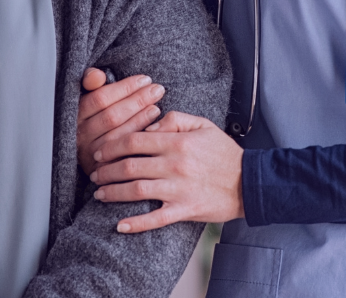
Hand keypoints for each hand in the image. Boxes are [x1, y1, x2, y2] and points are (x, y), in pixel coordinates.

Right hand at [77, 68, 163, 176]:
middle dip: (137, 101)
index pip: (100, 99)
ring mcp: (90, 154)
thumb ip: (90, 81)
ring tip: (156, 107)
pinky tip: (152, 129)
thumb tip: (98, 76)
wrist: (93, 154)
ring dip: (140, 119)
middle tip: (157, 89)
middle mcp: (80, 135)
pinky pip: (123, 154)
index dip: (124, 88)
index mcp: (76, 115)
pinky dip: (139, 139)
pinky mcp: (101, 170)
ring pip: (118, 135)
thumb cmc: (96, 116)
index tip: (144, 79)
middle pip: (111, 116)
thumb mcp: (90, 96)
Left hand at [90, 111, 243, 232]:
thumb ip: (175, 119)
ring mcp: (178, 190)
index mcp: (177, 142)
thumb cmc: (225, 153)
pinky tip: (120, 225)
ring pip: (136, 190)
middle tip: (94, 174)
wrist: (250, 182)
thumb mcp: (203, 125)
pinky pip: (155, 219)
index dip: (111, 146)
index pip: (134, 140)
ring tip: (100, 194)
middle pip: (129, 166)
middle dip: (105, 170)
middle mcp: (174, 165)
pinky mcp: (185, 210)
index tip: (100, 151)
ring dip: (113, 192)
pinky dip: (135, 224)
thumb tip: (148, 126)